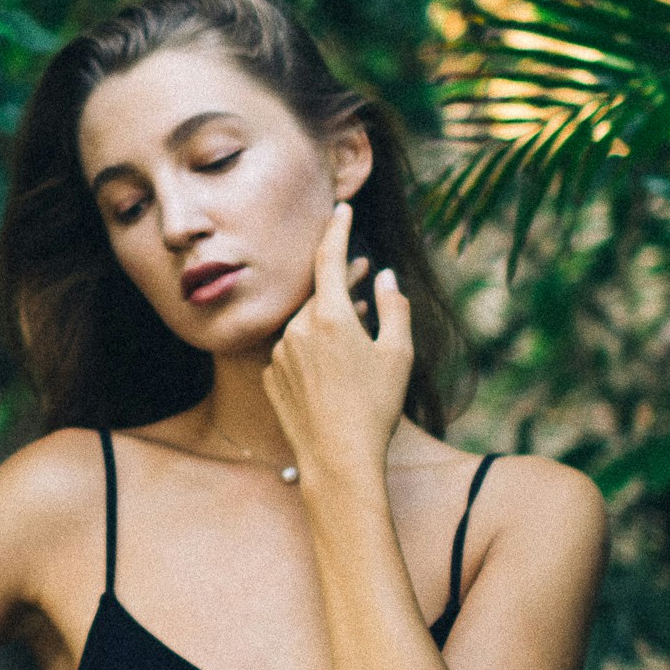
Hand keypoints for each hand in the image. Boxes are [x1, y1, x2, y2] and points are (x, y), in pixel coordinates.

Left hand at [263, 200, 411, 481]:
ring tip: (359, 327)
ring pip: (306, 323)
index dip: (337, 230)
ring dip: (330, 318)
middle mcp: (296, 329)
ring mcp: (279, 353)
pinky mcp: (270, 376)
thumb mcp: (398, 354)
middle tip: (367, 273)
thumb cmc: (375, 408)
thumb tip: (385, 276)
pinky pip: (294, 349)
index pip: (329, 258)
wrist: (338, 460)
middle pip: (320, 294)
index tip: (340, 209)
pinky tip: (335, 367)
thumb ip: (394, 307)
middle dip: (343, 282)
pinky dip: (313, 346)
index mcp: (329, 317)